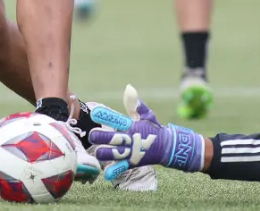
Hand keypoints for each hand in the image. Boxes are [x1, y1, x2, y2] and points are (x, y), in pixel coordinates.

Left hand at [89, 85, 204, 178]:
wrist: (167, 146)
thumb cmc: (153, 128)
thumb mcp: (146, 114)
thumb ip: (135, 103)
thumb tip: (128, 87)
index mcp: (130, 125)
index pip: (116, 118)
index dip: (105, 115)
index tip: (95, 112)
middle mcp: (129, 138)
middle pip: (110, 137)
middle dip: (99, 136)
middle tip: (92, 135)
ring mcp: (130, 152)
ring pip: (111, 154)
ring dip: (103, 153)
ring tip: (98, 151)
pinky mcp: (131, 163)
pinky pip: (120, 168)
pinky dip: (113, 171)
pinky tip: (106, 172)